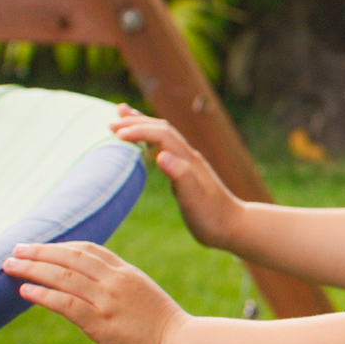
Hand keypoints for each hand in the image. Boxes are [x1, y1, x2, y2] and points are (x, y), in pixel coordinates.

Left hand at [3, 241, 187, 343]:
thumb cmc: (167, 329)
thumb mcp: (145, 298)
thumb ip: (122, 290)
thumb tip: (97, 293)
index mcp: (128, 273)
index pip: (89, 249)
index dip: (61, 246)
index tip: (41, 249)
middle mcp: (116, 281)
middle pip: (70, 256)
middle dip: (39, 251)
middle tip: (15, 250)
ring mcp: (108, 300)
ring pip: (63, 276)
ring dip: (32, 269)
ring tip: (9, 265)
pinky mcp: (101, 323)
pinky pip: (65, 303)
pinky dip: (43, 294)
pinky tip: (25, 290)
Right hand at [111, 104, 242, 248]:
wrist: (234, 227)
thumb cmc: (213, 217)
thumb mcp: (195, 200)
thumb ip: (181, 177)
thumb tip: (161, 155)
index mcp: (189, 161)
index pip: (162, 135)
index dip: (139, 131)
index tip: (116, 133)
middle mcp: (189, 157)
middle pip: (162, 129)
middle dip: (136, 122)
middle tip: (110, 123)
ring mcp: (188, 164)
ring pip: (164, 135)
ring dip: (142, 125)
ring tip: (122, 116)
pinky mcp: (187, 172)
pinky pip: (166, 148)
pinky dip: (151, 139)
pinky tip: (145, 144)